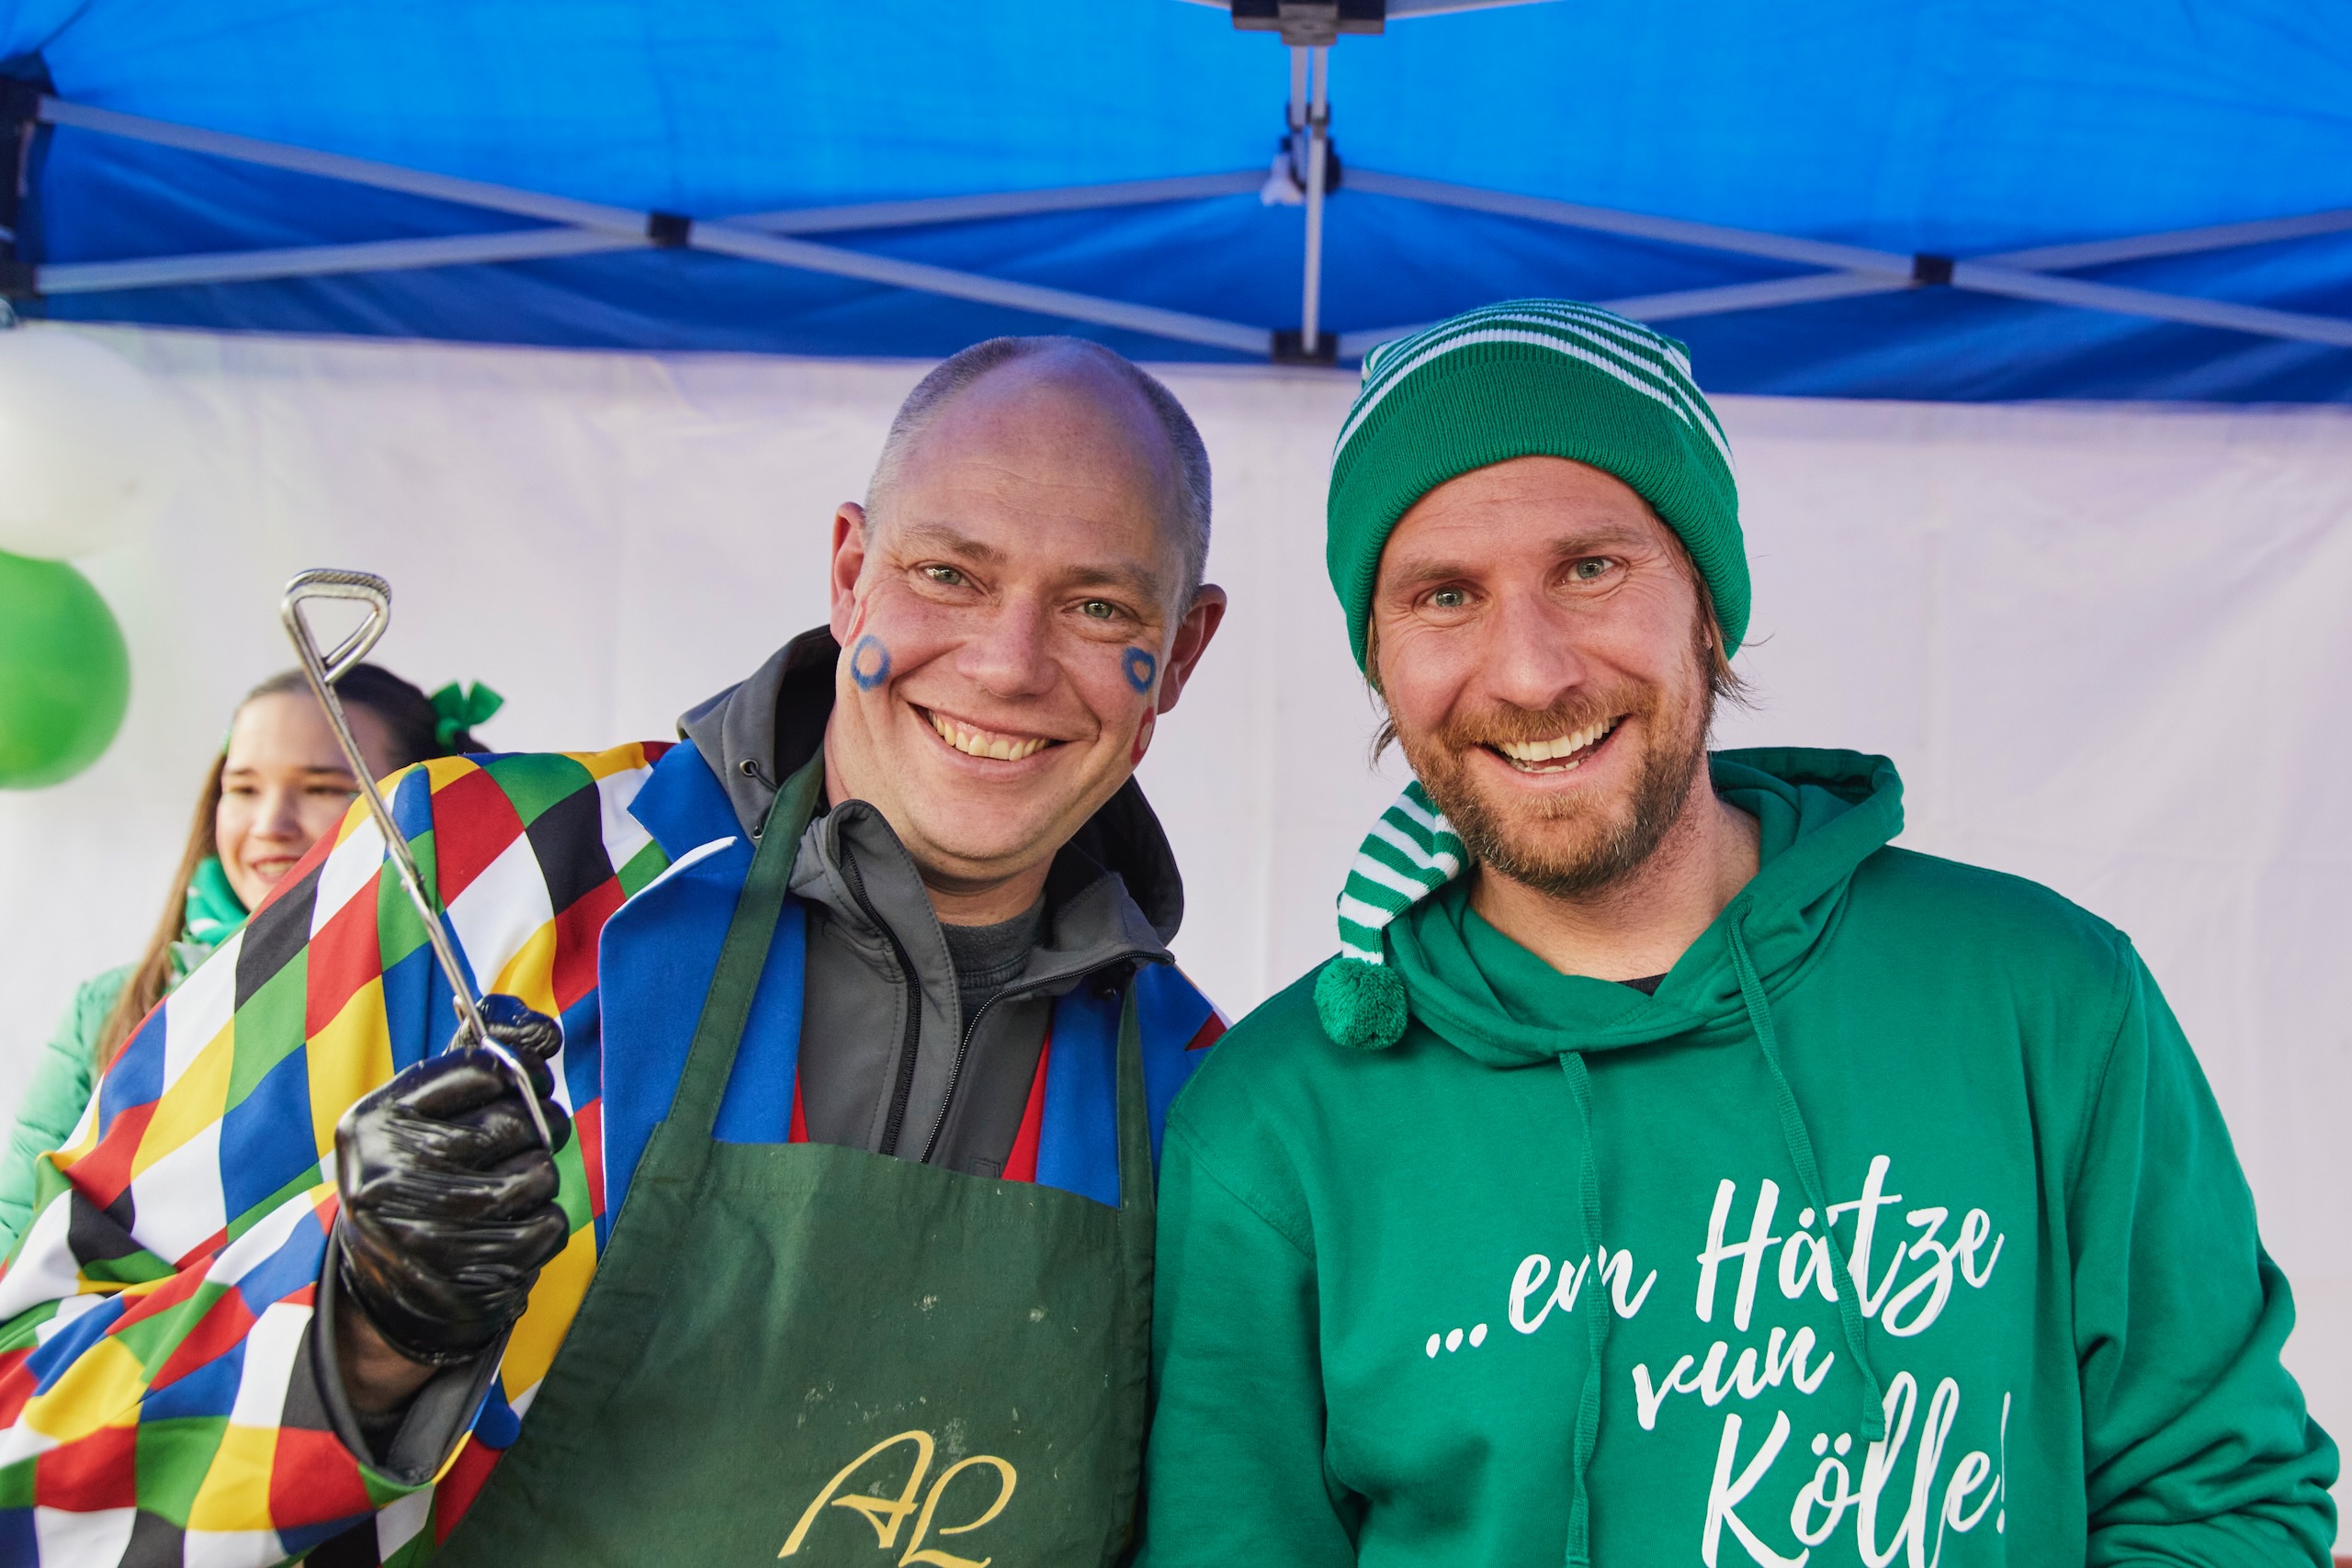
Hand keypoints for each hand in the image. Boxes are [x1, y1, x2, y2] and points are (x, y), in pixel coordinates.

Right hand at [333, 995, 574, 1372]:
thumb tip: (544, 1029)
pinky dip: (544, 1223)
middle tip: (526, 1136)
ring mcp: (427, 1227)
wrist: (388, 1287)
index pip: (481, 1068)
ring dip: (539, 1176)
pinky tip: (509, 1227)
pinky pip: (549, 1223)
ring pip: (540, 1170)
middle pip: (515, 1120)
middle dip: (538, 1125)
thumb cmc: (417, 1176)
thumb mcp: (420, 1115)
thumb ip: (474, 1063)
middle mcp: (391, 1172)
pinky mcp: (466, 1272)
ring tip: (509, 1186)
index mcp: (374, 1121)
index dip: (523, 1070)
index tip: (532, 1081)